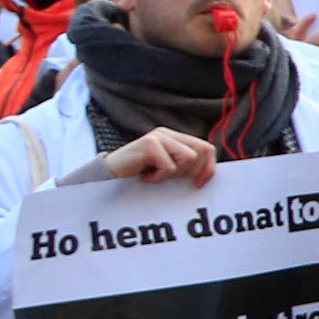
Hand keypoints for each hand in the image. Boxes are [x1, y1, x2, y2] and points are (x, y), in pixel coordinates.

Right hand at [101, 128, 218, 188]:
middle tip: (169, 178)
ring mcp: (158, 137)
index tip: (198, 184)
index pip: (207, 149)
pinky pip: (169, 166)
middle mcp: (168, 134)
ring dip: (174, 174)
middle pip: (202, 152)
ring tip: (156, 176)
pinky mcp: (149, 144)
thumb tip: (210, 174)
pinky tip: (145, 177)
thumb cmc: (138, 178)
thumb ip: (186, 167)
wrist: (107, 179)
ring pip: (189, 158)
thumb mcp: (167, 172)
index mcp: (175, 139)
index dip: (208, 168)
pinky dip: (159, 178)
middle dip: (191, 172)